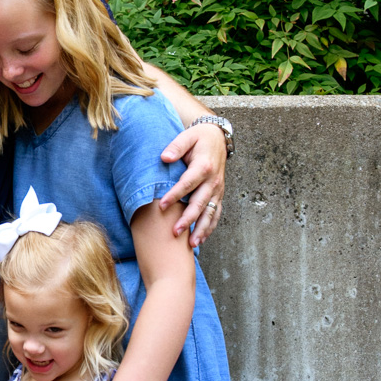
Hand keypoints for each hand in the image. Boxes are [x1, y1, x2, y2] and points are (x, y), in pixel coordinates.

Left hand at [158, 122, 225, 248]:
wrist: (218, 138)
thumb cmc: (199, 138)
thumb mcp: (187, 136)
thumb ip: (176, 146)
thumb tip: (165, 157)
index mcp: (203, 166)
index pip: (187, 184)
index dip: (175, 195)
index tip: (161, 206)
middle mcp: (213, 181)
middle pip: (199, 203)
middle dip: (188, 219)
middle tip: (175, 232)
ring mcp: (217, 190)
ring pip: (210, 213)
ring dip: (201, 229)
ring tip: (192, 244)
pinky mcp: (219, 195)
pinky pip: (216, 214)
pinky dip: (210, 227)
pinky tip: (201, 240)